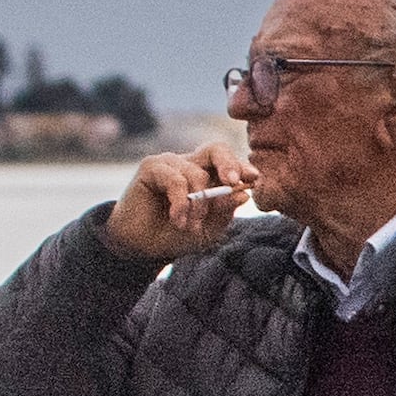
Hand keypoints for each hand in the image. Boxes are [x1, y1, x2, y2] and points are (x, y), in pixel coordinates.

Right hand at [102, 139, 256, 264]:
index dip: (242, 167)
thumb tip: (242, 194)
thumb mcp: (208, 229)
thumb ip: (224, 212)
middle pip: (215, 149)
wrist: (142, 246)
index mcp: (208, 175)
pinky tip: (178, 220)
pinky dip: (180, 203)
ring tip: (190, 227)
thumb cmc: (175, 235)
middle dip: (229, 164)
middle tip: (233, 182)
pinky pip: (175, 180)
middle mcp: (190, 164)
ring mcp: (170, 164)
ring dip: (198, 205)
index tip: (254, 179)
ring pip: (196, 173)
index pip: (229, 163)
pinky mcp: (151, 167)